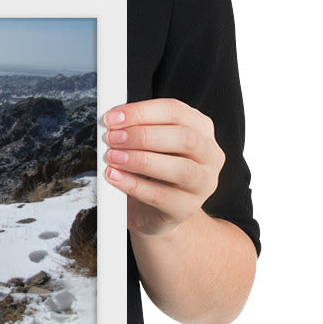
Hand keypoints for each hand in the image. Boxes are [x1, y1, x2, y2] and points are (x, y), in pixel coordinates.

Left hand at [103, 98, 224, 237]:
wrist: (154, 212)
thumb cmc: (152, 172)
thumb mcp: (149, 144)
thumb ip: (136, 129)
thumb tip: (112, 121)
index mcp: (201, 129)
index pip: (176, 111)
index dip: (142, 112)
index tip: (113, 118)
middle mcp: (210, 154)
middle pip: (184, 138)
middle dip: (143, 136)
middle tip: (112, 138)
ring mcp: (203, 184)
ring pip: (180, 169)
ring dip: (141, 160)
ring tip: (113, 158)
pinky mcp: (187, 208)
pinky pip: (162, 196)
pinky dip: (134, 185)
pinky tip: (115, 177)